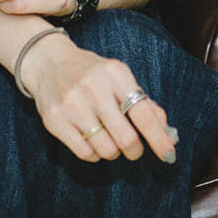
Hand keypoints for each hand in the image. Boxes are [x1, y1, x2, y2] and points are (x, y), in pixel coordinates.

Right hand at [16, 31, 179, 164]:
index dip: (158, 138)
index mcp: (116, 74)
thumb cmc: (91, 73)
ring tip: (109, 139)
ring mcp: (73, 105)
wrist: (48, 62)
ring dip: (114, 152)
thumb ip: (143, 103)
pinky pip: (85, 153)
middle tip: (134, 148)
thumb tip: (165, 130)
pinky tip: (93, 140)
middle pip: (126, 138)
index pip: (143, 114)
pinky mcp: (55, 120)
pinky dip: (95, 154)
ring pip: (106, 149)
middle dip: (134, 150)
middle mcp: (94, 88)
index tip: (168, 154)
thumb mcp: (119, 78)